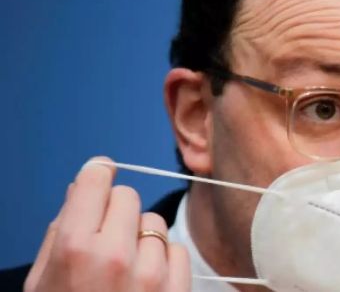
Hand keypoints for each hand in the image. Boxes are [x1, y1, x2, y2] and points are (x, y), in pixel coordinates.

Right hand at [24, 157, 190, 291]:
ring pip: (155, 223)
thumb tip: (81, 186)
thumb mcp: (44, 282)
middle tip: (105, 240)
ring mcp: (151, 273)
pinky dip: (164, 262)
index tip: (99, 178)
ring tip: (124, 270)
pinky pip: (177, 250)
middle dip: (116, 213)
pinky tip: (145, 285)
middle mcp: (116, 255)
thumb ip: (61, 231)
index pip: (97, 179)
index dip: (97, 177)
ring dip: (142, 239)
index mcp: (76, 248)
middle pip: (128, 196)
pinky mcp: (178, 289)